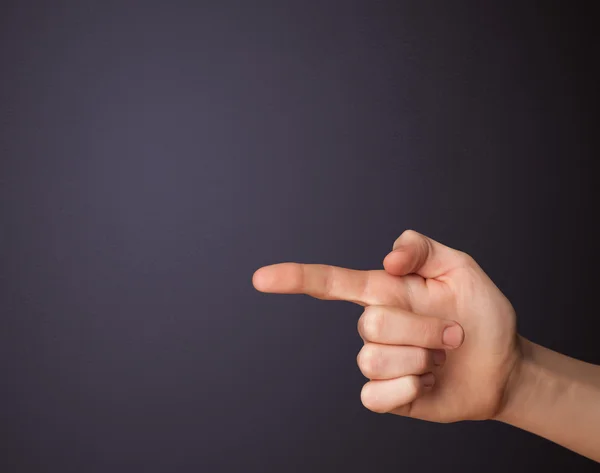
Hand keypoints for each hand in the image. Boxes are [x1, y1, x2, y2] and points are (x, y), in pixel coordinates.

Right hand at [252, 230, 520, 422]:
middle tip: (452, 333)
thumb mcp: (460, 268)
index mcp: (383, 292)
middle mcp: (374, 325)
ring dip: (422, 357)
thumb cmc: (481, 315)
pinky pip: (376, 395)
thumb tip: (386, 257)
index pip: (329, 283)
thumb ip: (421, 248)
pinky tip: (428, 382)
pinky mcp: (385, 395)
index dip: (294, 278)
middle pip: (369, 324)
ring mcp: (378, 361)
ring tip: (443, 355)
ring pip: (374, 359)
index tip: (261, 278)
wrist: (503, 366)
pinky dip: (410, 388)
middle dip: (421, 329)